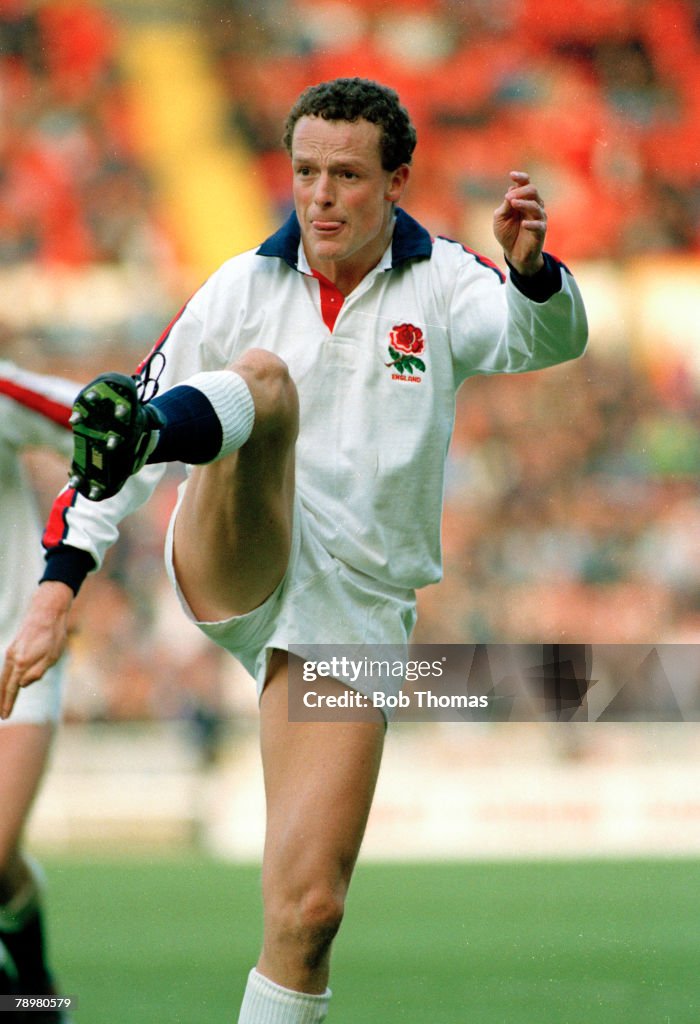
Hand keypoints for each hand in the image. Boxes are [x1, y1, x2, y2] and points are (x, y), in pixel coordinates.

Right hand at [0, 582, 73, 719]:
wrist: (47, 610)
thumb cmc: (53, 634)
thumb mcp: (52, 657)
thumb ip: (36, 673)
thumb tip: (21, 686)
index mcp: (22, 663)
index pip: (12, 689)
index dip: (9, 703)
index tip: (6, 716)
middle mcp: (12, 657)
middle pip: (3, 684)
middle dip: (2, 700)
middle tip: (2, 715)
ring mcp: (11, 651)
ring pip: (3, 675)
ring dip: (1, 690)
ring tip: (1, 702)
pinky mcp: (14, 646)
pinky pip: (6, 667)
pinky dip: (4, 678)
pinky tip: (8, 683)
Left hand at [493, 171, 546, 275]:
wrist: (514, 253)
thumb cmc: (507, 233)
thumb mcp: (500, 218)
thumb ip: (505, 205)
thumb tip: (511, 189)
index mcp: (523, 199)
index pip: (525, 183)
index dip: (520, 177)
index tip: (511, 175)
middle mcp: (533, 205)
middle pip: (533, 190)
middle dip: (520, 191)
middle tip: (508, 198)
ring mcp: (538, 217)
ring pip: (536, 205)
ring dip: (524, 203)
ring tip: (513, 204)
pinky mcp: (541, 231)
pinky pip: (539, 224)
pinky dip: (531, 223)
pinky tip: (523, 224)